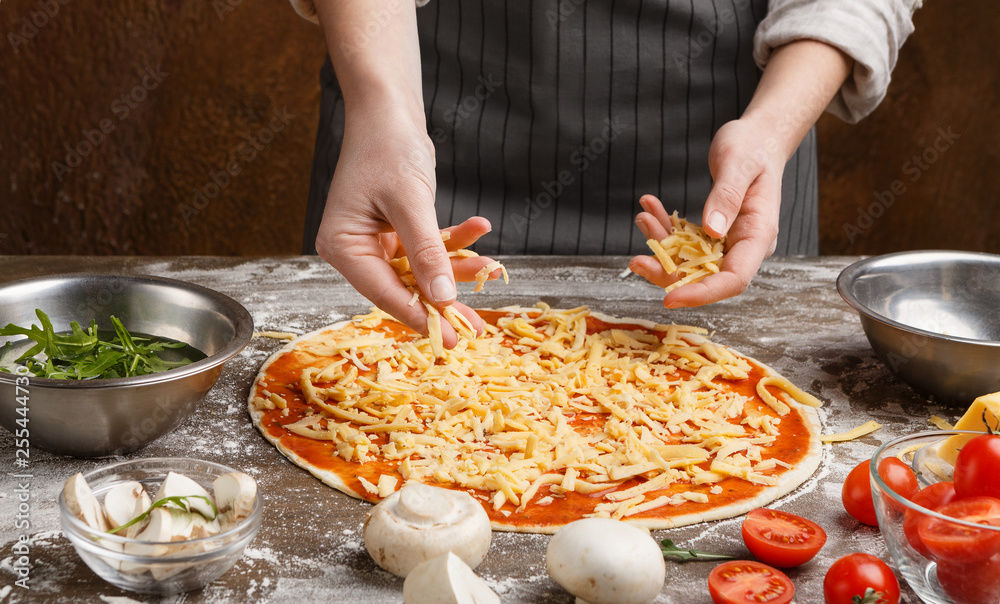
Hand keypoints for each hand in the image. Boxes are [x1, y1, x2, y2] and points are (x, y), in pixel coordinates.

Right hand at [314, 103, 498, 347]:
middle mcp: (356, 250)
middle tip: (474, 327)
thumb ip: (427, 251)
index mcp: (344, 247)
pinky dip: (455, 241)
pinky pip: (429, 247)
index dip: (419, 315)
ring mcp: (377, 242)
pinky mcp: (397, 232)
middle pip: (404, 288)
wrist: (389, 111)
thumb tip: (443, 296)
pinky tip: (480, 227)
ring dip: (458, 267)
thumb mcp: (410, 202)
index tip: (448, 337)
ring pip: (422, 270)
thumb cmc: (388, 148)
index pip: (384, 293)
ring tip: (493, 267)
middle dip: (444, 299)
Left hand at [630, 118, 783, 307]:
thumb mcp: (739, 164)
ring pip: (689, 261)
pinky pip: (684, 242)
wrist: (757, 138)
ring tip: (643, 217)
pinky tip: (649, 208)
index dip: (702, 293)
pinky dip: (664, 229)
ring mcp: (728, 242)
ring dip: (661, 246)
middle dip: (667, 272)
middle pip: (706, 277)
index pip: (734, 279)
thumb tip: (712, 231)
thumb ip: (727, 196)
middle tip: (636, 261)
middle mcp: (744, 246)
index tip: (670, 298)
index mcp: (759, 235)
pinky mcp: (713, 234)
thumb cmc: (753, 147)